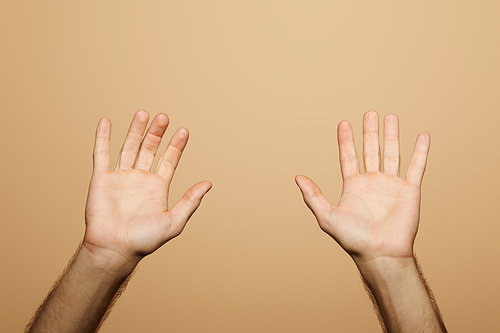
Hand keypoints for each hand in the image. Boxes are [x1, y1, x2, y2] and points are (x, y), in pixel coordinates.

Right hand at [83, 110, 211, 269]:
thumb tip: (209, 183)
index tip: (184, 130)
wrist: (115, 249)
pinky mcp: (101, 179)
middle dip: (157, 133)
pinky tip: (107, 121)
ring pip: (129, 147)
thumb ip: (190, 201)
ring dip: (135, 130)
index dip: (176, 146)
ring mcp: (120, 178)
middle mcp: (140, 179)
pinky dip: (103, 137)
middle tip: (164, 116)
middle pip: (149, 149)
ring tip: (143, 113)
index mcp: (157, 188)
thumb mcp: (174, 221)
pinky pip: (101, 154)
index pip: (169, 160)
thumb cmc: (144, 240)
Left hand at [296, 111, 429, 263]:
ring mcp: (392, 185)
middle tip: (370, 113)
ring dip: (391, 135)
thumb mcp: (327, 216)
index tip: (344, 123)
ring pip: (392, 153)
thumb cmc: (353, 239)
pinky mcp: (410, 190)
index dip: (346, 140)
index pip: (349, 157)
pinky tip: (422, 135)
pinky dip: (420, 151)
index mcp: (353, 186)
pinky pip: (416, 166)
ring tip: (390, 116)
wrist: (380, 253)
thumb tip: (297, 177)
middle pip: (371, 150)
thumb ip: (313, 196)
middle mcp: (372, 182)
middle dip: (370, 131)